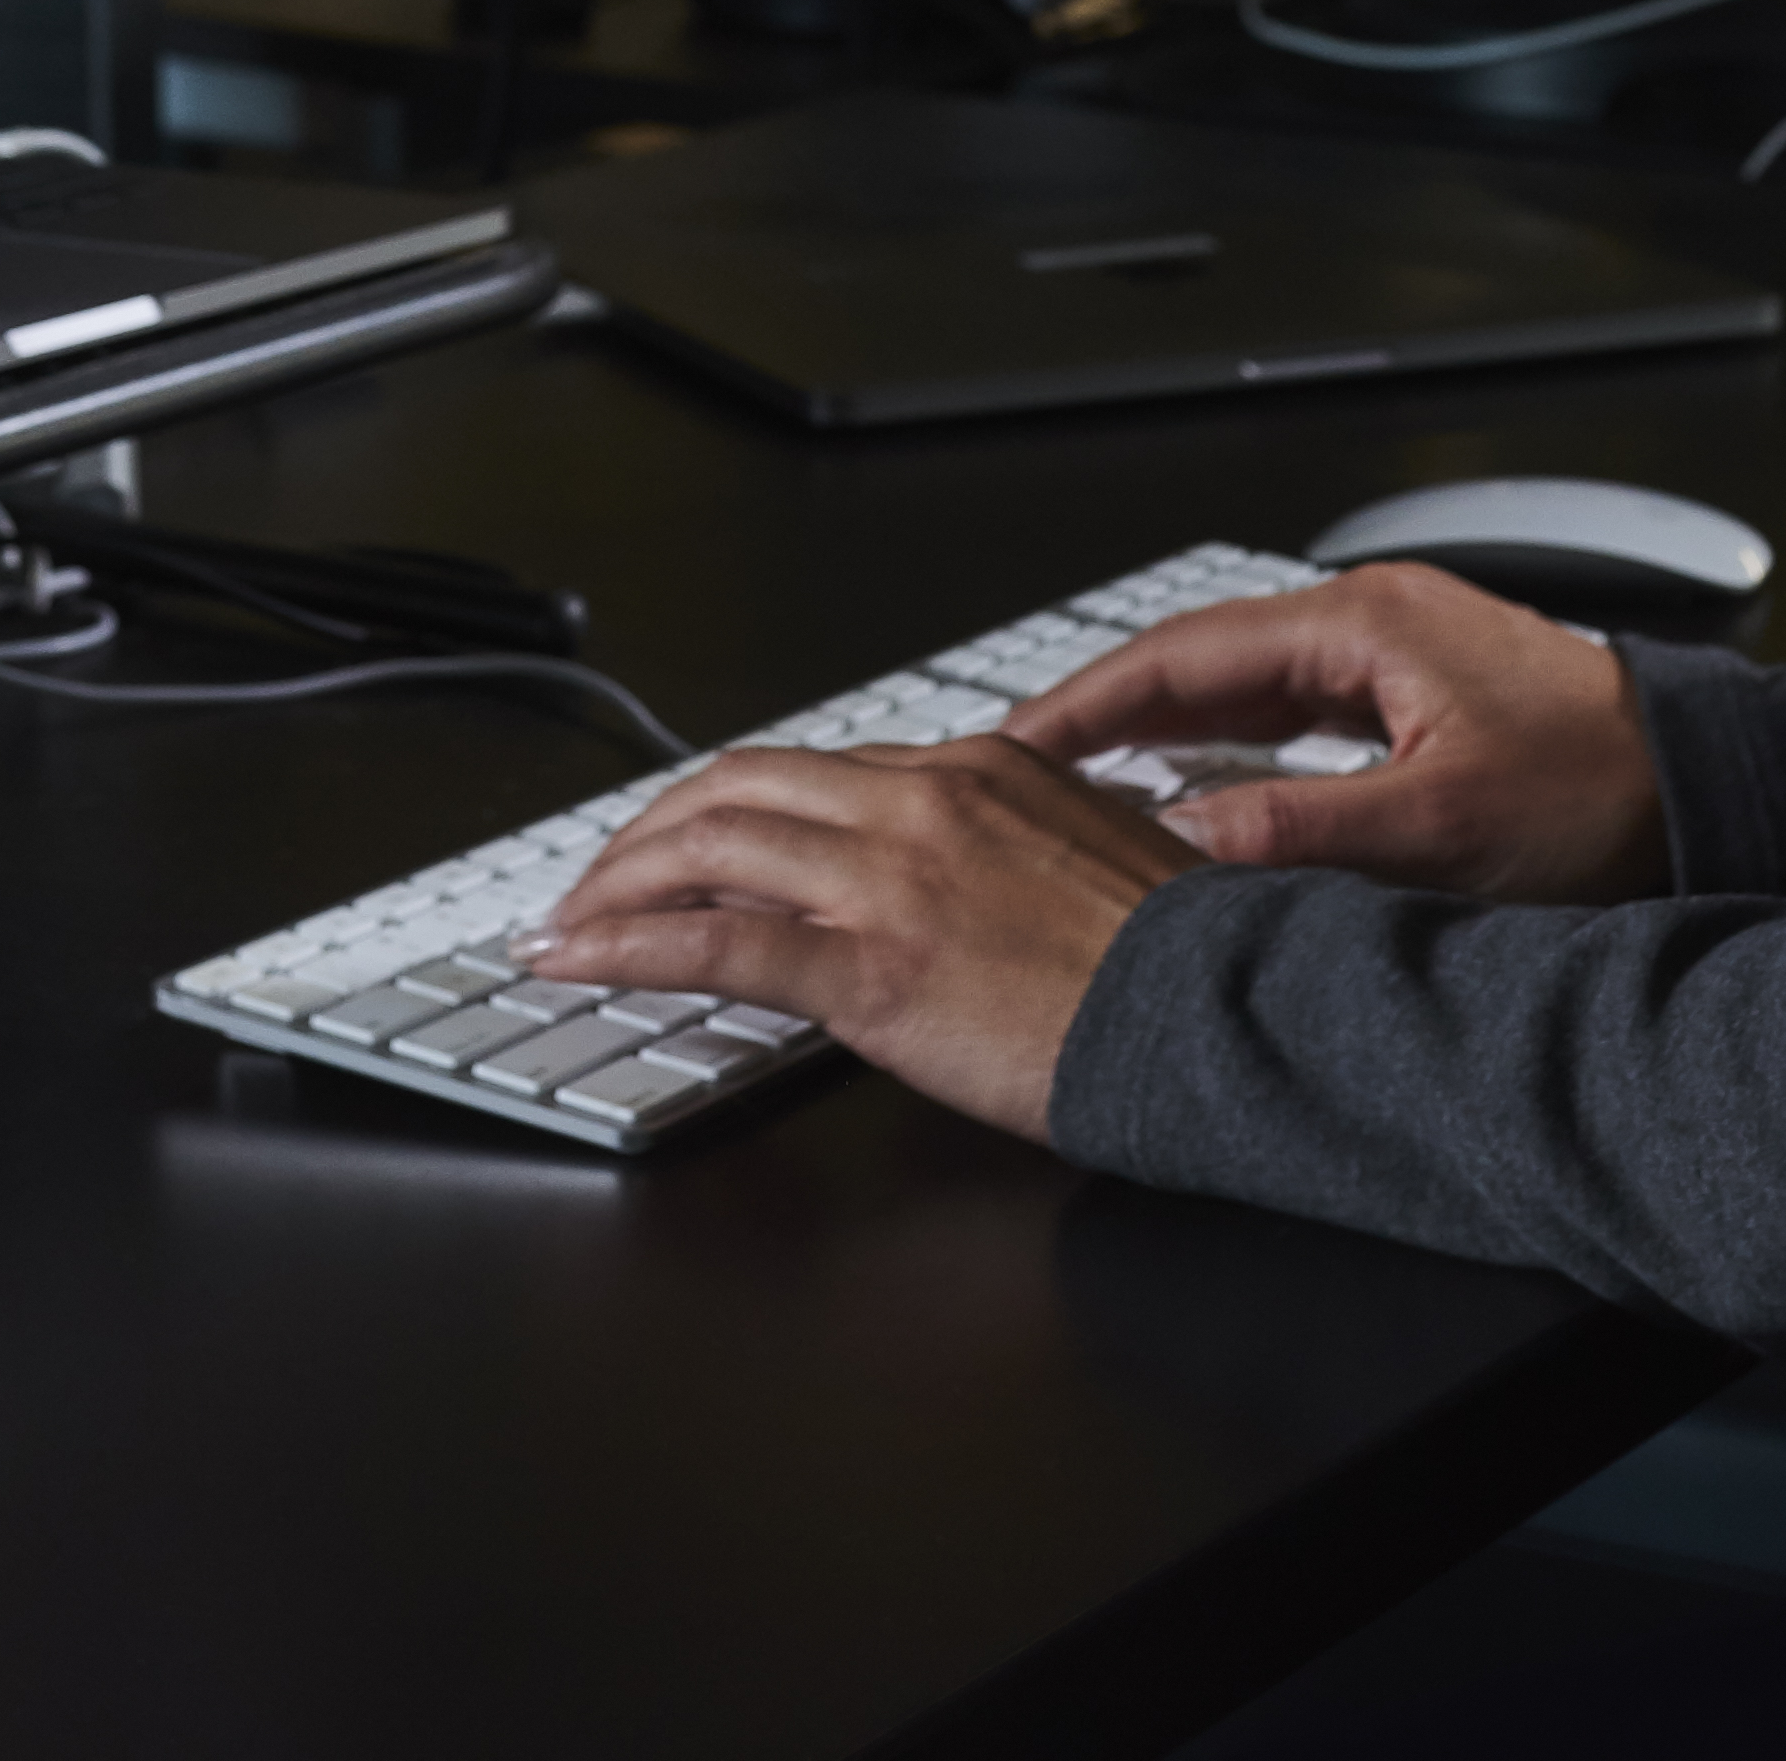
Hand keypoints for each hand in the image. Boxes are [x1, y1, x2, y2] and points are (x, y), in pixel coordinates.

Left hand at [521, 739, 1200, 1145]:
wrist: (1220, 1018)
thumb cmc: (1173, 960)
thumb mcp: (1086, 857)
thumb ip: (1005, 842)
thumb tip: (956, 870)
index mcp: (973, 768)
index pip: (811, 769)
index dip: (727, 805)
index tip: (685, 839)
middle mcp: (919, 800)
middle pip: (737, 788)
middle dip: (648, 832)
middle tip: (599, 879)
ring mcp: (889, 879)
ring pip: (708, 847)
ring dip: (616, 883)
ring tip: (565, 921)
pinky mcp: (868, 968)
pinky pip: (713, 942)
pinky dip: (626, 944)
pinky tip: (577, 958)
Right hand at [1000, 567, 1672, 904]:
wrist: (1708, 792)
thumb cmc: (1603, 797)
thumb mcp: (1438, 830)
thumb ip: (1298, 835)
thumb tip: (1176, 846)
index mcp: (1365, 623)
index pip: (1184, 651)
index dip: (1086, 699)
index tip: (1012, 739)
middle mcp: (1372, 623)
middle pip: (1202, 662)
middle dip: (1107, 715)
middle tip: (1020, 769)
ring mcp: (1395, 658)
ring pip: (1244, 693)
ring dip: (1164, 736)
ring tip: (1080, 787)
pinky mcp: (1417, 702)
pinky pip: (1290, 717)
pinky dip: (1226, 753)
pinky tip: (1193, 799)